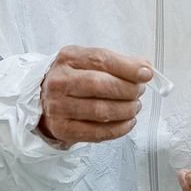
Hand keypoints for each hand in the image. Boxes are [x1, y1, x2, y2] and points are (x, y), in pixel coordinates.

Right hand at [36, 46, 152, 146]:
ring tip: (134, 107)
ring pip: (101, 111)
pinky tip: (128, 122)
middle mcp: (59, 81)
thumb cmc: (73, 79)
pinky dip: (119, 128)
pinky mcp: (63, 129)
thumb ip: (117, 63)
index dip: (127, 67)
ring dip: (126, 110)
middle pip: (100, 85)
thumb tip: (145, 69)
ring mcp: (59, 107)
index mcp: (68, 58)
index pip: (101, 60)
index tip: (146, 74)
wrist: (44, 100)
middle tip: (139, 92)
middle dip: (127, 90)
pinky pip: (97, 132)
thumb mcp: (89, 62)